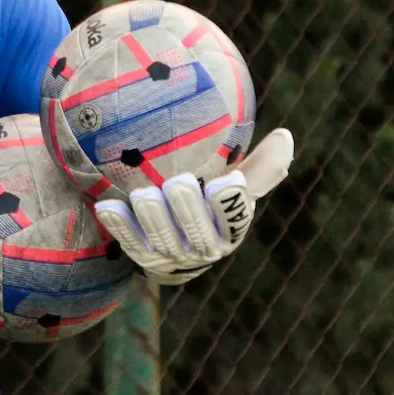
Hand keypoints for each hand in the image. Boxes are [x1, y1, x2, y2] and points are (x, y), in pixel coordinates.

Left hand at [92, 129, 293, 283]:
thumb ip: (260, 167)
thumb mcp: (240, 188)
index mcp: (230, 229)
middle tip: (178, 183)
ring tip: (143, 195)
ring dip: (153, 219)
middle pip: (198, 233)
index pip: (235, 219)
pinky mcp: (144, 258)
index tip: (229, 180)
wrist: (183, 246)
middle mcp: (204, 248)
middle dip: (189, 210)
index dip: (232, 203)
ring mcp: (172, 257)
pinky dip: (120, 227)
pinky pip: (130, 244)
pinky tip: (107, 207)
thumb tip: (286, 136)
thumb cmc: (213, 206)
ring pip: (163, 241)